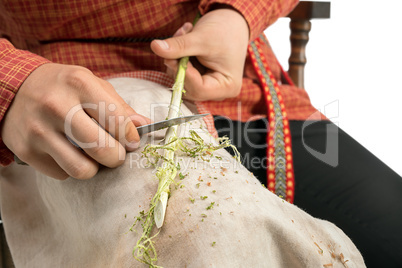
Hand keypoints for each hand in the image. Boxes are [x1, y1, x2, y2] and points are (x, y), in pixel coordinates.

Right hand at [1, 63, 149, 179]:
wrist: (14, 89)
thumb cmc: (62, 86)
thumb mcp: (91, 83)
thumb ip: (119, 106)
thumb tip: (145, 125)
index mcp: (79, 83)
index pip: (117, 120)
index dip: (131, 137)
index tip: (132, 141)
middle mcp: (57, 106)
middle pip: (101, 149)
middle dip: (117, 157)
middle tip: (116, 153)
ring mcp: (38, 130)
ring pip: (82, 170)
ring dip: (95, 167)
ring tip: (94, 155)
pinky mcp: (26, 150)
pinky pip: (62, 174)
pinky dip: (72, 167)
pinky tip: (69, 152)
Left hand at [150, 8, 248, 100]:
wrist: (232, 21)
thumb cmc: (225, 30)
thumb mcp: (202, 38)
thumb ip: (180, 46)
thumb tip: (155, 47)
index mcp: (226, 87)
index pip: (199, 89)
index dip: (183, 74)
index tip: (173, 57)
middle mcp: (216, 91)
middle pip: (187, 86)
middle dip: (178, 63)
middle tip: (178, 39)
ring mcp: (206, 84)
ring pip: (180, 78)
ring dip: (176, 55)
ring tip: (185, 32)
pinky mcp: (197, 77)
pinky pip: (180, 71)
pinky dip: (178, 55)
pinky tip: (186, 36)